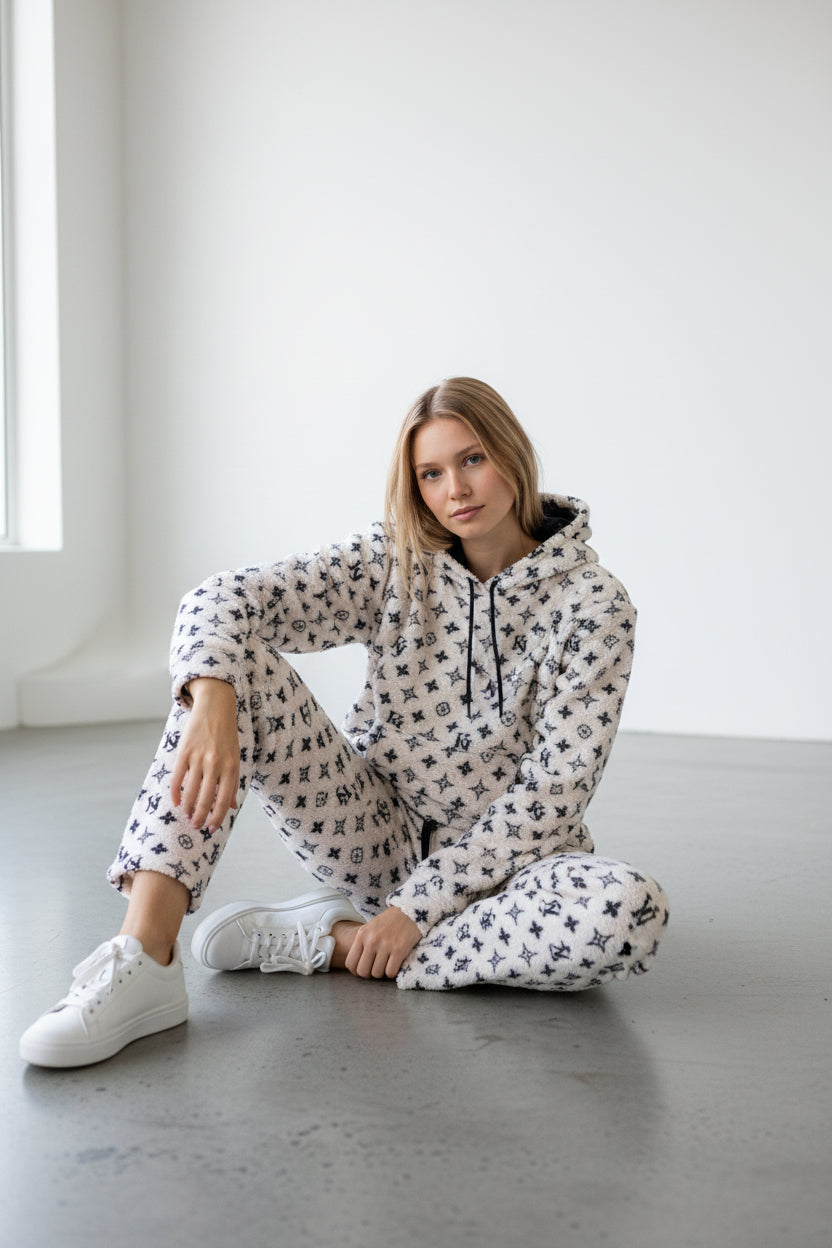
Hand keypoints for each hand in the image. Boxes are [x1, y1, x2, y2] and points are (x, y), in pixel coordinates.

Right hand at [170, 678, 239, 831]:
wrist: (216, 706)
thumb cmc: (227, 735)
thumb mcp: (236, 757)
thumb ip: (233, 782)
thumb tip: (232, 806)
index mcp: (231, 767)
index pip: (224, 801)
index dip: (217, 818)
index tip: (211, 828)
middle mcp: (215, 764)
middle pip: (205, 799)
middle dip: (199, 817)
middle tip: (195, 826)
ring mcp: (198, 758)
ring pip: (190, 791)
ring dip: (187, 808)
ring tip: (186, 816)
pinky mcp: (184, 752)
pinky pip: (177, 778)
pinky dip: (175, 793)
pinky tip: (176, 802)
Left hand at [344, 906, 422, 978]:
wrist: (410, 911)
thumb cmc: (389, 921)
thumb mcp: (370, 927)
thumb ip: (362, 943)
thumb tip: (356, 964)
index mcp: (362, 935)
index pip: (350, 963)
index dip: (356, 971)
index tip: (364, 970)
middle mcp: (371, 941)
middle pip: (362, 971)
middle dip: (369, 974)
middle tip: (376, 969)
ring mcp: (385, 945)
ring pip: (377, 974)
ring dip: (382, 973)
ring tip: (386, 964)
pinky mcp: (399, 950)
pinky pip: (390, 972)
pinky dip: (392, 972)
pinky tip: (395, 965)